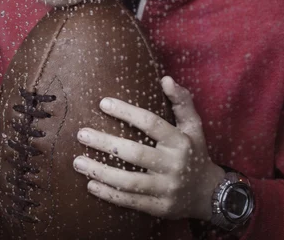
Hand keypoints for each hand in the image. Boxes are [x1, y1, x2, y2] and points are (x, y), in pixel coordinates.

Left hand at [73, 76, 224, 220]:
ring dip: (101, 172)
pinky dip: (109, 194)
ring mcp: (166, 189)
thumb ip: (181, 101)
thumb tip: (166, 79)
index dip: (127, 112)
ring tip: (78, 161)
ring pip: (129, 181)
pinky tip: (91, 185)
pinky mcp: (159, 208)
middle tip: (82, 134)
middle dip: (105, 143)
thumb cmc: (194, 151)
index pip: (151, 123)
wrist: (209, 193)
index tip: (103, 103)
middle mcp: (173, 165)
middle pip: (135, 153)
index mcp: (180, 141)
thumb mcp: (194, 125)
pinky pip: (131, 201)